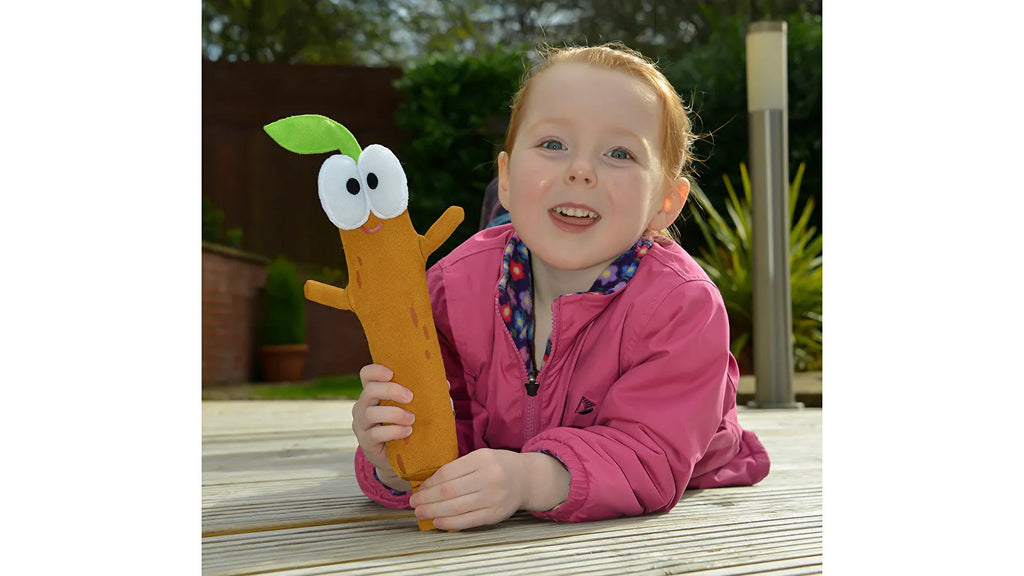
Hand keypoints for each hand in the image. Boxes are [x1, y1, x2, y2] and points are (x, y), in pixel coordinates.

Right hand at [352, 364, 414, 489]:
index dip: (376, 371)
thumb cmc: (408, 425)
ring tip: (411, 419)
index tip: (391, 373)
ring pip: (370, 413)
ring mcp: (361, 424)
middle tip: (410, 397)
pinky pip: (375, 434)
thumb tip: (445, 384)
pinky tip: (407, 432)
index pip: (366, 375)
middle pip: (369, 390)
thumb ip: (426, 395)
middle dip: (391, 391)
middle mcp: (363, 406)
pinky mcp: (366, 442)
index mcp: (374, 393)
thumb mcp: (416, 408)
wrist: (400, 458)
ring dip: (394, 413)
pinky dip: (394, 431)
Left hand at [409, 449, 569, 529]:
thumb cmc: (498, 466)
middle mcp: (488, 478)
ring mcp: (493, 497)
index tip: (419, 488)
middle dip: (426, 499)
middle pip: (448, 491)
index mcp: (481, 460)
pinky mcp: (495, 514)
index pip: (447, 473)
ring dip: (433, 511)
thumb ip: (459, 468)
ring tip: (420, 512)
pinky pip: (468, 521)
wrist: (526, 479)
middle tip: (413, 502)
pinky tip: (437, 522)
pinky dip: (449, 522)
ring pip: (456, 507)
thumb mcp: (481, 457)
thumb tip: (428, 484)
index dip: (429, 483)